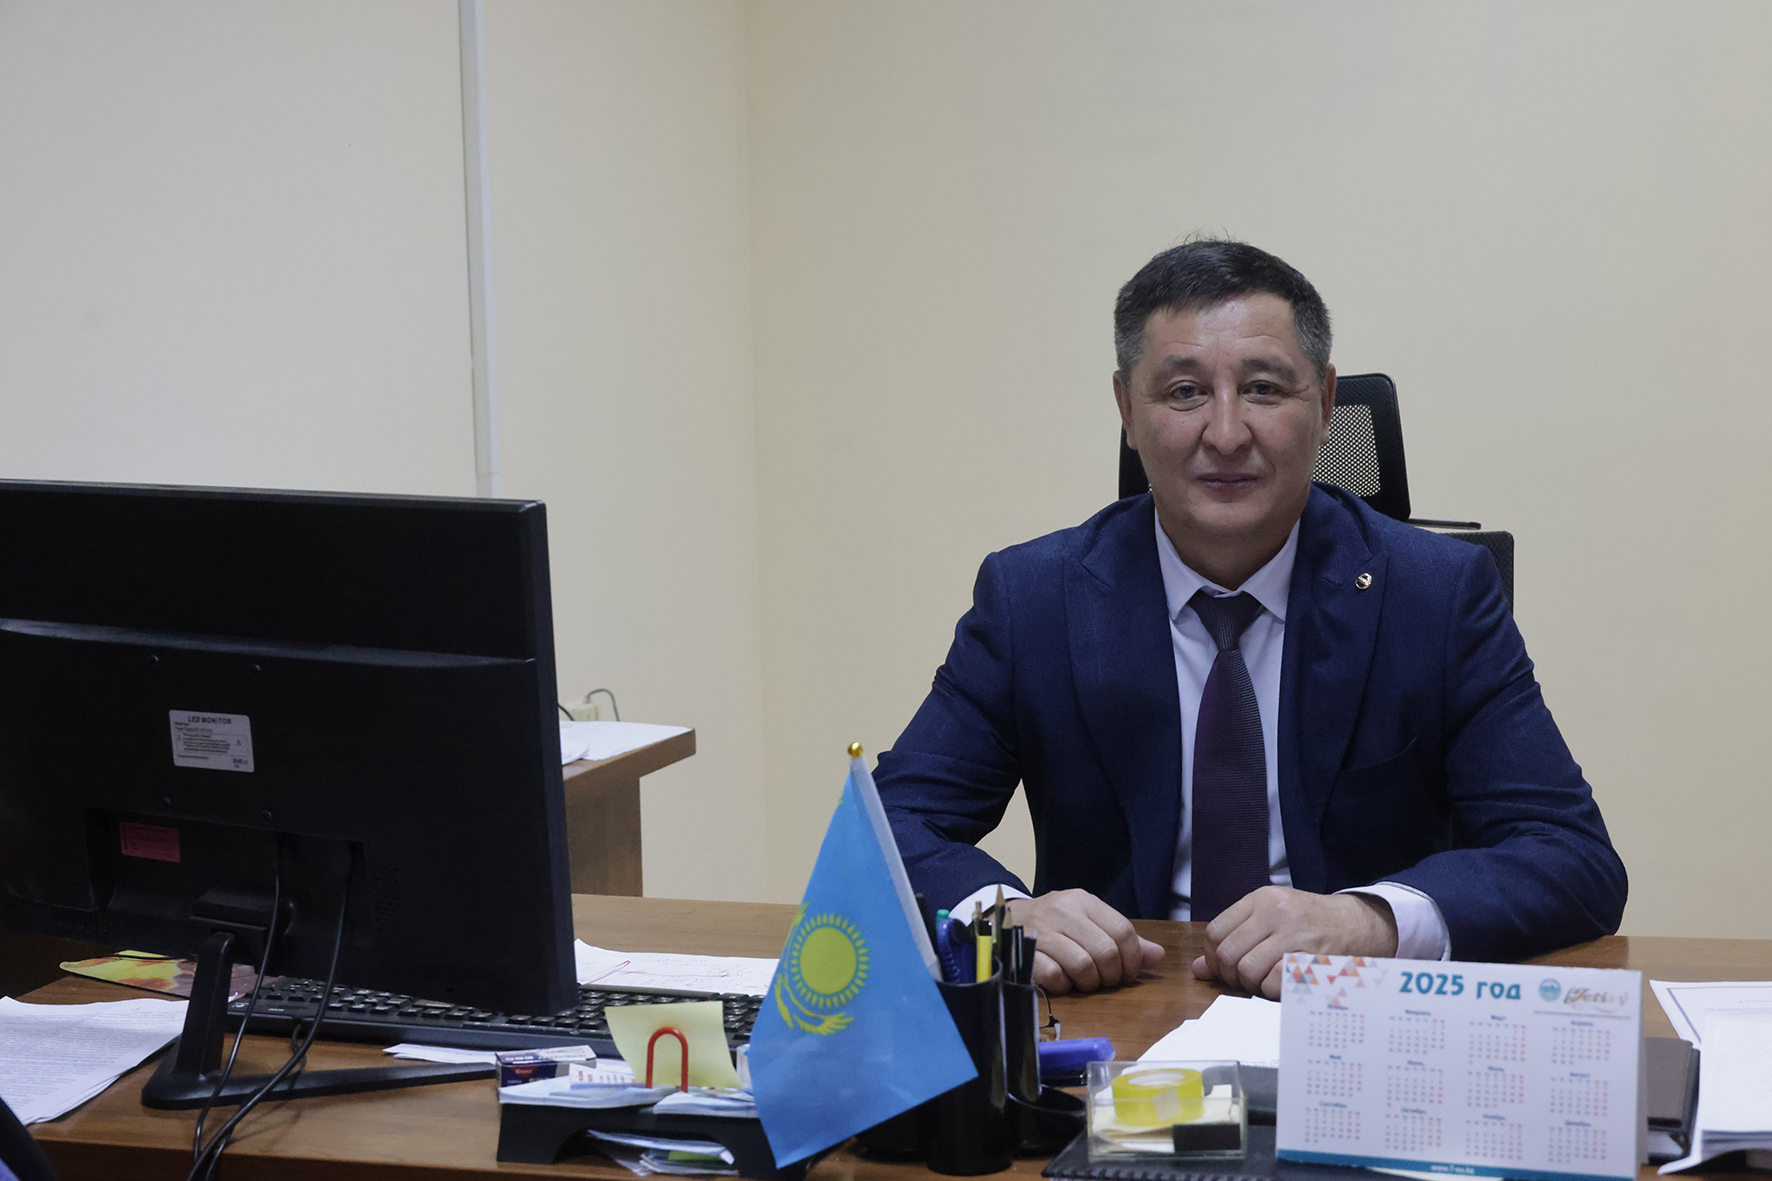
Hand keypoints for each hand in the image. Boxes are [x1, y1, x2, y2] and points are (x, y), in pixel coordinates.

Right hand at [1005, 889, 1165, 994]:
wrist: (1006, 920)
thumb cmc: (1055, 924)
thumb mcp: (1088, 922)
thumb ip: (1122, 939)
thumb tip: (1158, 956)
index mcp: (1083, 901)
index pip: (1123, 931)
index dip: (1132, 960)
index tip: (1127, 974)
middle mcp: (1063, 911)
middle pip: (1106, 952)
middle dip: (1111, 975)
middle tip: (1105, 981)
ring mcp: (1042, 931)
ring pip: (1083, 966)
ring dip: (1089, 983)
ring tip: (1084, 981)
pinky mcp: (1026, 952)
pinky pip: (1056, 978)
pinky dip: (1064, 986)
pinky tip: (1061, 981)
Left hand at [1190, 887, 1397, 998]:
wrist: (1359, 922)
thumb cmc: (1309, 922)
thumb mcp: (1271, 918)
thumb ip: (1235, 938)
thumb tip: (1198, 969)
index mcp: (1261, 898)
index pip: (1215, 932)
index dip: (1214, 958)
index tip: (1225, 968)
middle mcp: (1276, 912)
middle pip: (1228, 955)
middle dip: (1231, 976)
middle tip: (1246, 980)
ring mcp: (1295, 933)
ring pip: (1248, 971)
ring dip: (1252, 985)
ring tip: (1266, 982)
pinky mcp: (1313, 956)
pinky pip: (1275, 984)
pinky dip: (1274, 992)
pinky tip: (1284, 985)